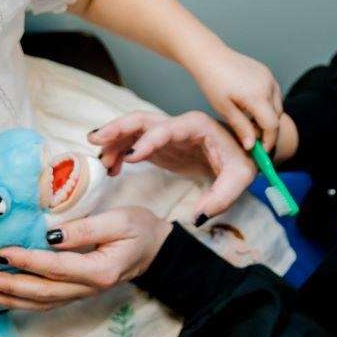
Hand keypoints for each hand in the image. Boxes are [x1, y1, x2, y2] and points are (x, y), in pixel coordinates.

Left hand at [0, 207, 173, 310]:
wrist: (156, 250)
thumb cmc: (139, 229)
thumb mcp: (118, 220)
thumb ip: (85, 229)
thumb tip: (49, 237)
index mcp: (99, 270)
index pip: (55, 267)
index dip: (26, 260)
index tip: (0, 252)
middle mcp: (88, 289)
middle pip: (43, 292)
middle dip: (9, 286)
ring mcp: (82, 295)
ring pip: (41, 303)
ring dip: (11, 299)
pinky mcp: (77, 294)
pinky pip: (46, 303)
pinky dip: (23, 303)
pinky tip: (3, 300)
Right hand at [90, 111, 256, 221]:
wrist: (241, 156)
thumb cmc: (241, 162)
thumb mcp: (240, 179)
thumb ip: (222, 197)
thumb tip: (198, 216)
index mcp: (196, 126)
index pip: (167, 129)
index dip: (148, 141)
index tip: (131, 157)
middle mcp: (177, 125)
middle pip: (142, 120)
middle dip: (117, 128)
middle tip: (94, 140)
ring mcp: (166, 134)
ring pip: (133, 130)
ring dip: (113, 141)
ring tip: (100, 162)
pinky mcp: (160, 146)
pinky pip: (134, 144)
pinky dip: (120, 152)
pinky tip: (111, 168)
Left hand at [188, 46, 282, 151]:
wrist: (209, 56)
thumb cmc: (212, 81)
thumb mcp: (224, 109)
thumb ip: (241, 128)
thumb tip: (251, 146)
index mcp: (257, 96)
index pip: (272, 126)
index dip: (268, 141)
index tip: (260, 151)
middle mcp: (268, 85)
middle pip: (277, 117)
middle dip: (267, 131)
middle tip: (251, 138)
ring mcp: (269, 77)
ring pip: (277, 106)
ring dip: (268, 117)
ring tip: (248, 122)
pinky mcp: (267, 73)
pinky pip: (273, 94)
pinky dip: (266, 105)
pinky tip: (250, 108)